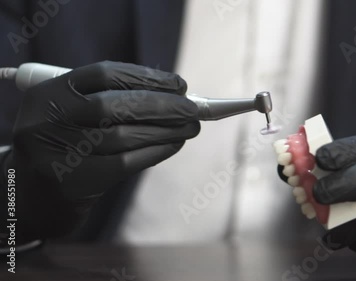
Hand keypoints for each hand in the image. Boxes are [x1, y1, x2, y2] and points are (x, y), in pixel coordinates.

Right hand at [1, 61, 199, 241]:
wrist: (31, 197)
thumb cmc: (66, 146)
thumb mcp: (75, 115)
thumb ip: (113, 101)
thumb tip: (175, 96)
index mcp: (49, 93)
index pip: (104, 74)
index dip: (147, 77)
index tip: (179, 85)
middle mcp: (47, 119)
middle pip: (116, 105)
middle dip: (163, 106)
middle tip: (193, 109)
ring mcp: (57, 153)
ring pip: (124, 136)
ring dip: (166, 130)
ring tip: (191, 127)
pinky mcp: (73, 183)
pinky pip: (126, 162)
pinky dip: (157, 151)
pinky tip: (174, 145)